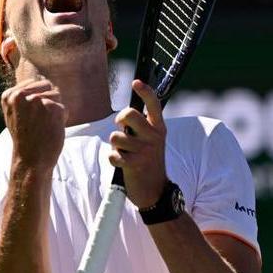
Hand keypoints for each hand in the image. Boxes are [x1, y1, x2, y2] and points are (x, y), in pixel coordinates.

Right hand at [1, 79, 66, 170]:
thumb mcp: (15, 114)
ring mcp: (37, 101)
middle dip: (47, 101)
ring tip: (43, 126)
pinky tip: (51, 130)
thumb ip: (24, 95)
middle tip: (39, 122)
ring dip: (55, 111)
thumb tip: (43, 78)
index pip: (33, 83)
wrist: (31, 161)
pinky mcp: (53, 108)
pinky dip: (61, 119)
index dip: (36, 100)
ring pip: (56, 96)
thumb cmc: (25, 138)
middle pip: (46, 85)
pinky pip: (64, 108)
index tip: (29, 117)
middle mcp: (21, 95)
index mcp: (9, 95)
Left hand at [109, 80, 167, 208]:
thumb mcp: (153, 141)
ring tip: (125, 153)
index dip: (145, 91)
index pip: (154, 104)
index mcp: (160, 128)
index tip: (136, 82)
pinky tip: (122, 164)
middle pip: (129, 114)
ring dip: (116, 146)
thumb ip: (143, 127)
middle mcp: (155, 137)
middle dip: (120, 119)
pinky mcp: (135, 165)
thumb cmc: (149, 161)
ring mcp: (145, 151)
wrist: (155, 190)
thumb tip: (126, 113)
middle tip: (120, 125)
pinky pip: (113, 154)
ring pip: (116, 137)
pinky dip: (114, 159)